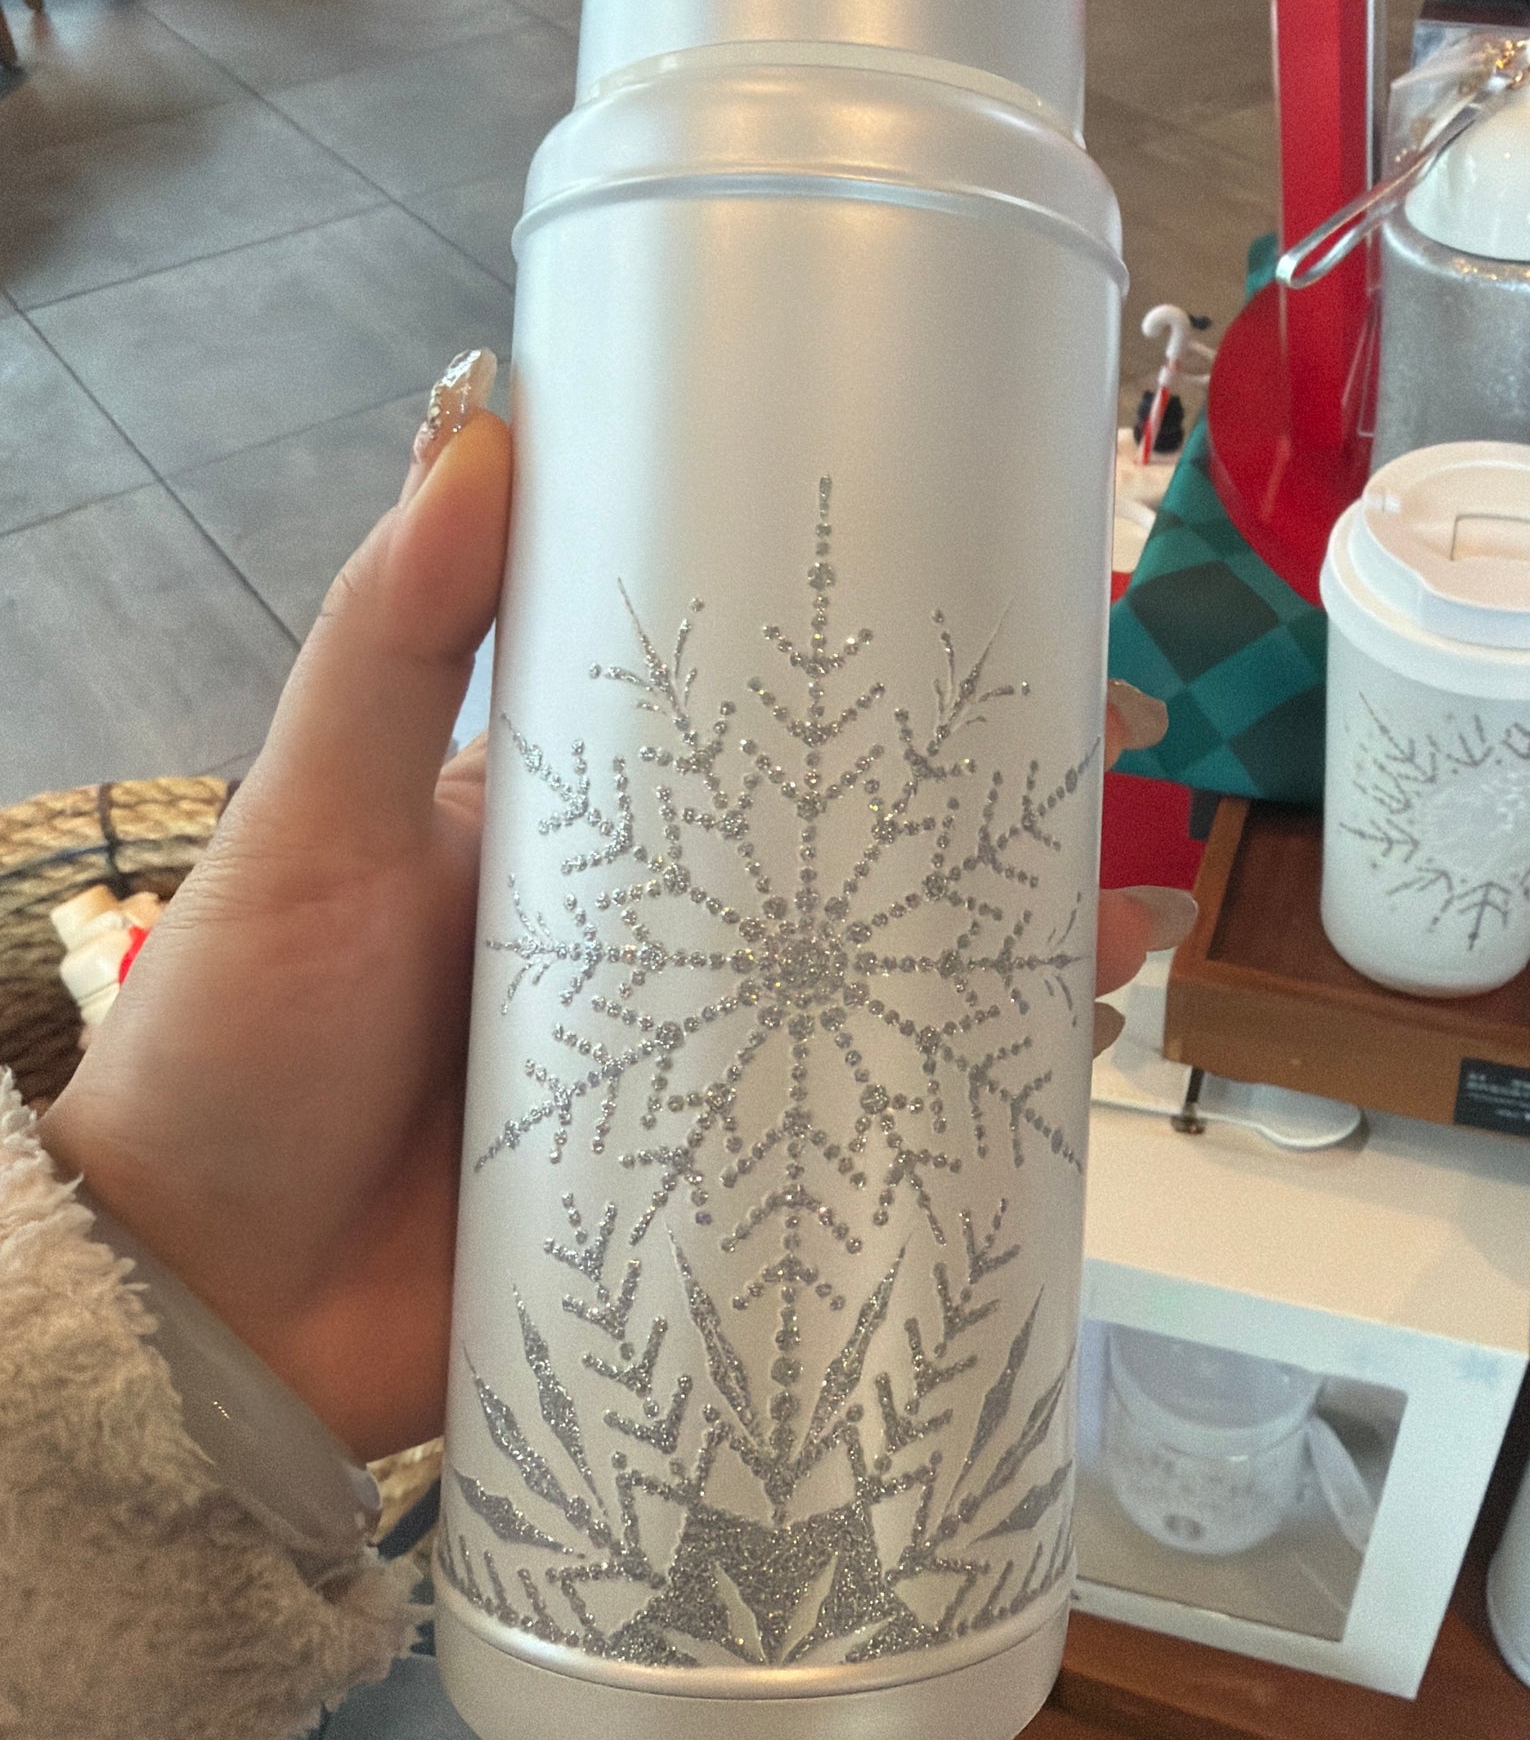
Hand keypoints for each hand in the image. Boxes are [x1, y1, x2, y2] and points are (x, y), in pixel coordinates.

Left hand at [40, 406, 1194, 1463]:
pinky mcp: (707, 1204)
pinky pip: (855, 1151)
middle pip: (851, 857)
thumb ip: (394, 638)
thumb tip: (483, 424)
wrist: (199, 1314)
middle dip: (992, 815)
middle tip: (1115, 769)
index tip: (1010, 615)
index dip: (883, 668)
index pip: (758, 719)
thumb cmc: (239, 1040)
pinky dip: (961, 1118)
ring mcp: (691, 1073)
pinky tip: (1056, 1089)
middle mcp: (655, 937)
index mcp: (581, 825)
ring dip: (1010, 957)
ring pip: (882, 998)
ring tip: (1120, 930)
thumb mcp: (320, 818)